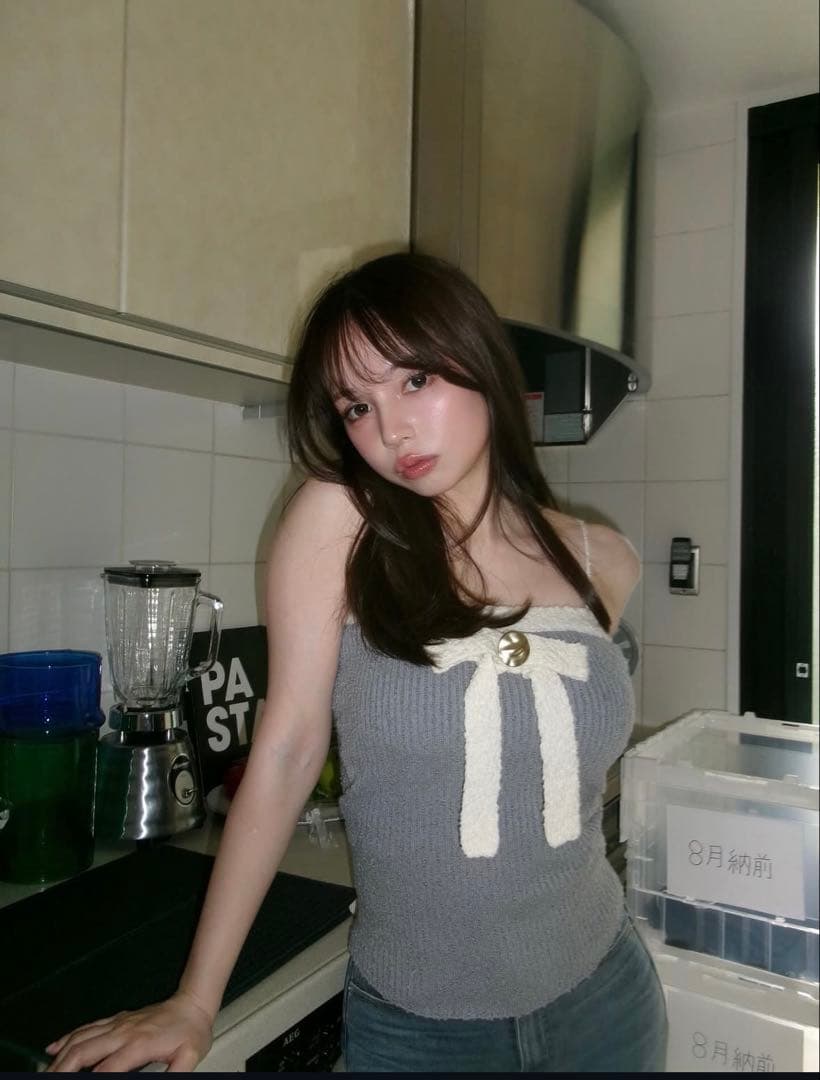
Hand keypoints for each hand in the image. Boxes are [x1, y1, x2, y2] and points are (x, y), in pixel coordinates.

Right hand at [44, 991, 213, 1072]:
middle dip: (63, 1071)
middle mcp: (123, 1032)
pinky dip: (67, 1038)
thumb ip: (172, 1075)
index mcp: (138, 1045)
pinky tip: (54, 1048)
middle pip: (83, 1052)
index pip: (106, 1070)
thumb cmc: (192, 1032)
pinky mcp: (116, 1020)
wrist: (193, 1003)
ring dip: (61, 1058)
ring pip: (80, 1038)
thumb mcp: (189, 1058)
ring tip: (47, 1072)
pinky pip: (86, 1027)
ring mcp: (117, 1024)